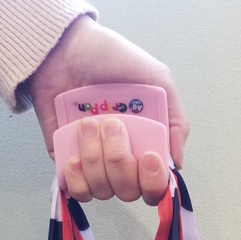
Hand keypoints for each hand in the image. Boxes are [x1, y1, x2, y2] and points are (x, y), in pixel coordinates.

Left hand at [26, 16, 188, 203]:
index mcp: (146, 143)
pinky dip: (75, 178)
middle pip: (127, 191)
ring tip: (86, 124)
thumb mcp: (158, 79)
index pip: (154, 185)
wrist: (64, 48)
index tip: (147, 157)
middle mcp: (120, 158)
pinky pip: (74, 190)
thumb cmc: (112, 58)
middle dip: (119, 162)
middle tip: (112, 125)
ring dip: (95, 160)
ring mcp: (92, 162)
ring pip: (100, 189)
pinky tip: (73, 155)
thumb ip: (176, 120)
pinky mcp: (64, 161)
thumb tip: (176, 163)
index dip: (153, 181)